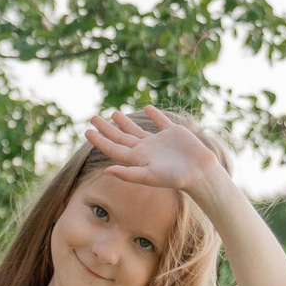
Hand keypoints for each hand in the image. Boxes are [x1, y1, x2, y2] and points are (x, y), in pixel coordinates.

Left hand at [83, 106, 228, 196]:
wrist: (199, 172)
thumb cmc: (174, 177)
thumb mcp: (148, 176)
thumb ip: (127, 173)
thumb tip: (105, 171)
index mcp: (137, 158)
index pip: (113, 147)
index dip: (99, 140)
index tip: (86, 131)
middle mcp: (145, 149)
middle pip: (121, 136)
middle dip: (106, 128)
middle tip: (93, 117)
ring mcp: (159, 141)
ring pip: (137, 129)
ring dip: (125, 122)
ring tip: (114, 113)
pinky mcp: (173, 133)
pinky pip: (161, 121)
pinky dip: (154, 114)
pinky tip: (147, 108)